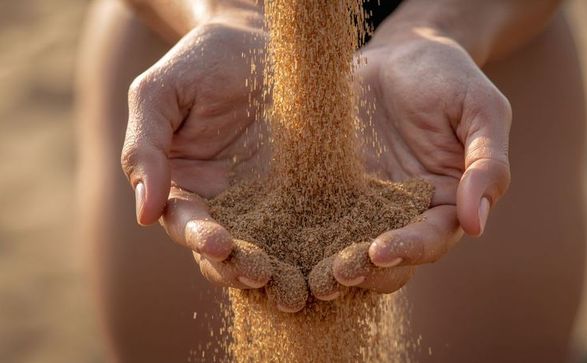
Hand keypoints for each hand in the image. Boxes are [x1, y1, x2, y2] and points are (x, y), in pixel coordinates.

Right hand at [120, 15, 307, 311]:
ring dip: (280, 267)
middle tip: (260, 273)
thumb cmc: (200, 62)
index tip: (218, 243)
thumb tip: (143, 213)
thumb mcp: (159, 94)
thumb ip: (144, 148)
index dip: (199, 238)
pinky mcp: (308, 190)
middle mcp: (227, 204)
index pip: (186, 224)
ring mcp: (269, 200)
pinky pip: (313, 223)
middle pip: (229, 250)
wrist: (256, 38)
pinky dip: (319, 245)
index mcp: (186, 188)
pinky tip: (332, 257)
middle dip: (241, 266)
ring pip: (272, 247)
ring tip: (295, 281)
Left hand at [309, 35, 511, 299]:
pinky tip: (282, 241)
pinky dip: (302, 232)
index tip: (381, 250)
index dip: (411, 248)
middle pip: (389, 256)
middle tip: (339, 272)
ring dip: (332, 263)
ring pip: (349, 246)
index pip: (432, 237)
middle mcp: (403, 212)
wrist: (403, 53)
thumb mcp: (482, 111)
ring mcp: (364, 202)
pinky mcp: (330, 186)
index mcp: (445, 203)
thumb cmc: (450, 79)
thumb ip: (487, 164)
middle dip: (365, 269)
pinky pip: (315, 213)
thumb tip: (476, 225)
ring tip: (312, 273)